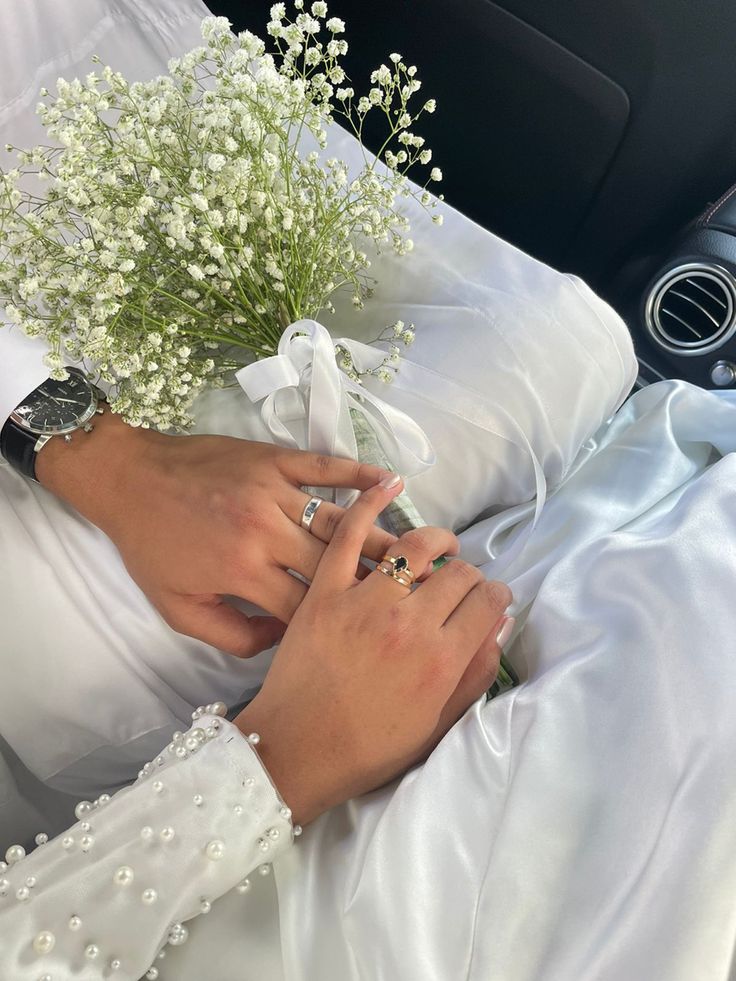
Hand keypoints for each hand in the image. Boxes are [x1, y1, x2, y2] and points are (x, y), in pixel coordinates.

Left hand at [35, 408, 395, 656]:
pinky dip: (360, 473)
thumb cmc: (153, 547)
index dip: (340, 623)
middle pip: (340, 563)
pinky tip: (392, 482)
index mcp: (243, 570)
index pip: (308, 606)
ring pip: (343, 518)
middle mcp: (266, 529)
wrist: (128, 478)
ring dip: (383, 536)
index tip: (369, 631)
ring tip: (421, 551)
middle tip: (418, 594)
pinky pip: (326, 466)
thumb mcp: (179, 609)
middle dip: (380, 582)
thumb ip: (233, 636)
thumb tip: (285, 638)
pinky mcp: (274, 458)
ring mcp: (274, 489)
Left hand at [235, 475, 512, 825]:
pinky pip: (349, 533)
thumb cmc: (369, 747)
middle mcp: (410, 623)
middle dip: (467, 572)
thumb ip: (474, 674)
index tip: (487, 598)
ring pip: (415, 545)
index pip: (487, 600)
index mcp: (441, 659)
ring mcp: (364, 601)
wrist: (296, 751)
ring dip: (436, 538)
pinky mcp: (324, 589)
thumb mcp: (436, 724)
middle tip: (457, 582)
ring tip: (438, 544)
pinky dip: (370, 502)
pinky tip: (389, 483)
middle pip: (458, 571)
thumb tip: (499, 625)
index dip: (494, 594)